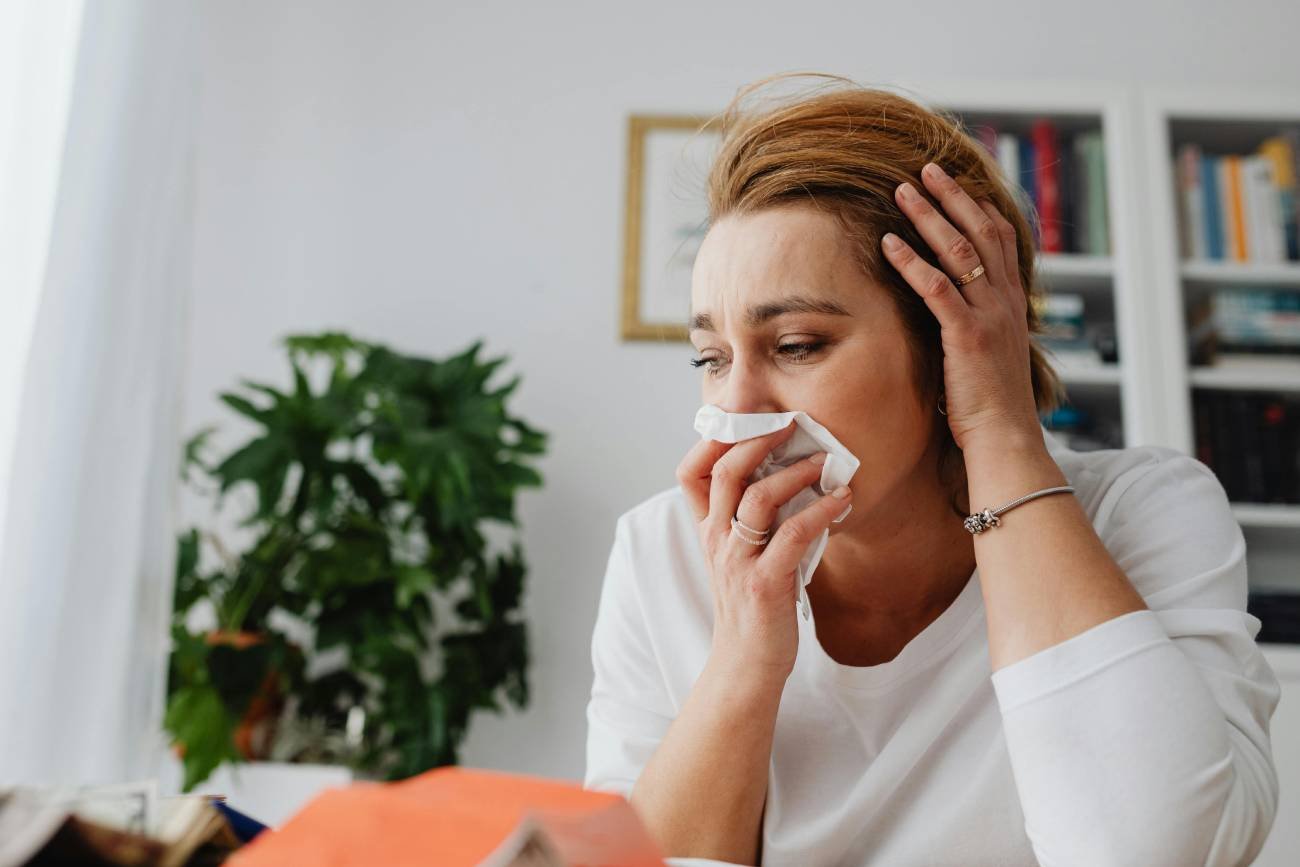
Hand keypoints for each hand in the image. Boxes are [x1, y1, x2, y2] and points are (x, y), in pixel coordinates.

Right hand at [676, 420, 853, 686]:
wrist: (746, 665)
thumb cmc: (752, 608)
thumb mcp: (741, 557)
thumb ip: (753, 521)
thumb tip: (791, 477)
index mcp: (709, 531)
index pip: (690, 473)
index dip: (712, 440)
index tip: (746, 419)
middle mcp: (717, 541)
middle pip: (725, 472)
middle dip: (758, 439)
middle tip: (791, 424)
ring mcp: (739, 562)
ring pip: (757, 498)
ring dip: (795, 473)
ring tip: (825, 462)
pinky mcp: (766, 583)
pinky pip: (793, 535)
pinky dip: (821, 510)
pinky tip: (843, 500)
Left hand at [880, 162, 1043, 452]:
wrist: (1006, 439)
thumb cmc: (990, 407)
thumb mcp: (987, 356)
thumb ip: (974, 327)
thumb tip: (952, 317)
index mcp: (1012, 304)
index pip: (1002, 241)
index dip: (980, 208)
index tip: (958, 185)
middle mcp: (1005, 302)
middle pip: (981, 232)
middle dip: (952, 197)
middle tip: (926, 169)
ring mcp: (989, 316)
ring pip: (959, 250)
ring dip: (928, 216)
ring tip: (901, 191)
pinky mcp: (967, 335)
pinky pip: (936, 288)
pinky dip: (911, 262)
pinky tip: (887, 243)